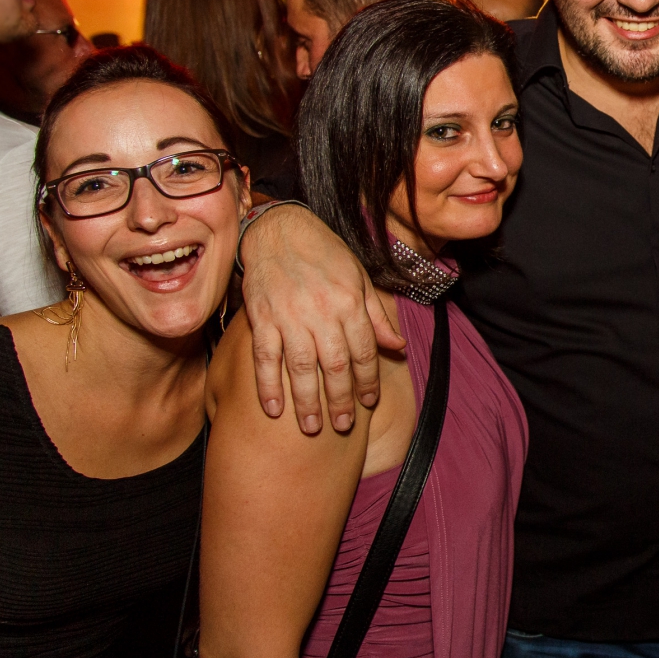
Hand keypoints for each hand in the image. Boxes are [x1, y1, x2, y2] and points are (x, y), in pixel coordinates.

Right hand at [239, 204, 403, 434]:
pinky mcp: (261, 317)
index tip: (368, 403)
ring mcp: (289, 315)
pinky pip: (265, 357)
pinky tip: (274, 409)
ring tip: (312, 427)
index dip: (367, 381)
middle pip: (335, 365)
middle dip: (341, 400)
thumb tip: (397, 346)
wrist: (278, 230)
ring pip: (302, 367)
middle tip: (342, 426)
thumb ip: (376, 316)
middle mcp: (322, 311)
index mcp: (349, 301)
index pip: (364, 351)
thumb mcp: (358, 278)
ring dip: (307, 401)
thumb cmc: (323, 254)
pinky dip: (269, 385)